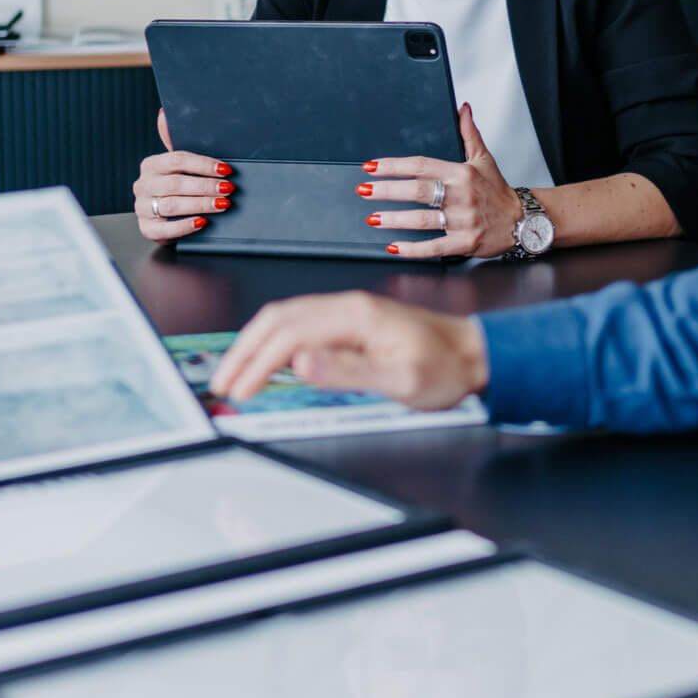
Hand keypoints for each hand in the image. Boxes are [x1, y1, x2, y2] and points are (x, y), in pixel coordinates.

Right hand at [137, 110, 232, 243]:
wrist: (164, 218)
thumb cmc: (176, 186)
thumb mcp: (178, 165)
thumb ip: (175, 142)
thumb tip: (164, 113)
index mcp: (151, 165)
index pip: (177, 160)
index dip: (203, 164)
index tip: (226, 169)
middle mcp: (143, 185)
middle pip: (176, 183)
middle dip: (205, 186)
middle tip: (227, 189)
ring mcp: (142, 208)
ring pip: (172, 205)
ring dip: (200, 204)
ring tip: (222, 204)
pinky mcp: (147, 228)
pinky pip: (165, 229)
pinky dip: (186, 225)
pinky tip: (203, 222)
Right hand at [212, 291, 487, 408]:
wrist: (475, 354)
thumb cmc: (446, 368)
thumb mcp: (401, 381)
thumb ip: (349, 372)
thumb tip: (301, 364)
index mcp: (356, 316)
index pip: (290, 335)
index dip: (258, 364)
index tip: (239, 391)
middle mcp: (348, 306)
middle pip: (278, 319)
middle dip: (245, 351)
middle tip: (223, 383)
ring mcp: (349, 311)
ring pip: (286, 318)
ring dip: (256, 344)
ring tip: (236, 373)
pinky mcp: (352, 321)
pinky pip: (302, 324)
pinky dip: (275, 342)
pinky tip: (270, 361)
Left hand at [362, 104, 522, 258]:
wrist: (523, 221)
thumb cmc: (498, 191)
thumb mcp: (484, 159)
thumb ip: (469, 133)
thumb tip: (462, 108)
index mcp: (461, 173)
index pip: (421, 165)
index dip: (394, 165)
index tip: (372, 166)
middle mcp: (461, 196)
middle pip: (418, 191)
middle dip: (387, 190)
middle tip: (364, 190)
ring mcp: (463, 221)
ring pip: (423, 220)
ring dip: (395, 219)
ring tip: (373, 218)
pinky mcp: (465, 243)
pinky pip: (434, 247)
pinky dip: (412, 249)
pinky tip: (394, 246)